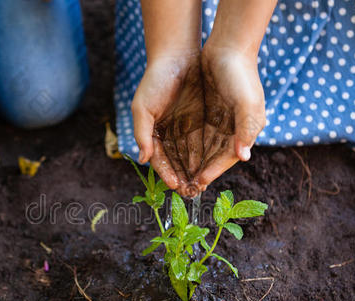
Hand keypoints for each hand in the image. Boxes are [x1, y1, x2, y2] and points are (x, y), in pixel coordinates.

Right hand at [131, 52, 205, 195]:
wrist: (178, 55)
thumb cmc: (156, 80)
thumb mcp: (143, 107)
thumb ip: (142, 134)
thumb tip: (143, 159)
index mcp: (153, 132)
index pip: (160, 159)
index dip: (166, 173)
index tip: (174, 185)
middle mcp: (168, 133)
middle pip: (176, 161)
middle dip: (182, 177)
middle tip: (189, 192)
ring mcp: (185, 127)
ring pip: (190, 154)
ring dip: (195, 170)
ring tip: (201, 185)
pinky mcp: (200, 120)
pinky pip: (204, 142)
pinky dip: (206, 155)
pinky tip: (211, 167)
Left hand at [194, 45, 265, 188]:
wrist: (229, 46)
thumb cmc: (240, 74)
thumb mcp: (247, 102)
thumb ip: (246, 129)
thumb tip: (244, 156)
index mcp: (247, 129)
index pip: (228, 157)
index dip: (214, 169)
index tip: (199, 180)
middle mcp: (235, 128)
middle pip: (216, 155)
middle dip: (203, 169)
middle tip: (187, 185)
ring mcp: (222, 120)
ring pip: (206, 147)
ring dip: (195, 160)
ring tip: (181, 173)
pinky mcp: (210, 112)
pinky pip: (198, 134)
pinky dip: (190, 144)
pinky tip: (178, 153)